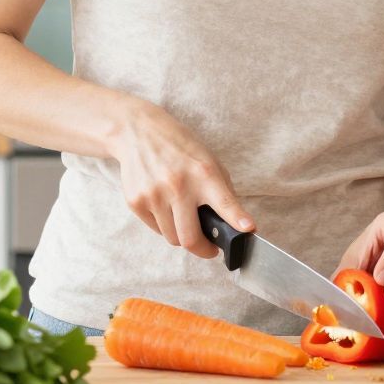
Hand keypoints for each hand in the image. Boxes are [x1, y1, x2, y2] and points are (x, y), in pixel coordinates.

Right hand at [106, 95, 251, 259]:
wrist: (139, 133)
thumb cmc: (180, 149)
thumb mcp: (209, 161)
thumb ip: (221, 192)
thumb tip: (234, 225)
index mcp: (203, 173)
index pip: (224, 202)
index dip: (236, 219)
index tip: (247, 230)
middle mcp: (178, 185)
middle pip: (190, 238)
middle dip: (203, 250)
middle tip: (209, 248)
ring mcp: (154, 195)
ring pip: (173, 238)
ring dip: (182, 234)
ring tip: (183, 216)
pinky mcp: (136, 202)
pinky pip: (156, 229)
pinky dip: (164, 225)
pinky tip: (164, 205)